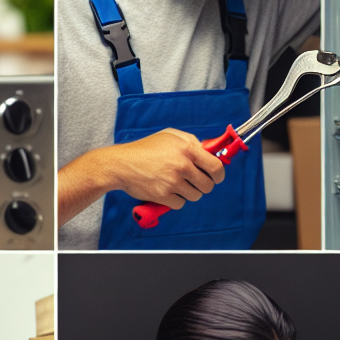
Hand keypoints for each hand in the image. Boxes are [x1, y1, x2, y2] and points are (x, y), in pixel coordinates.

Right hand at [107, 129, 225, 207]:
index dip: (219, 175)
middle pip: (207, 185)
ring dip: (189, 193)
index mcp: (188, 148)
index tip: (216, 178)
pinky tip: (167, 192)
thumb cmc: (145, 148)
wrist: (121, 164)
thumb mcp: (169, 135)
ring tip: (177, 186)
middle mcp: (182, 165)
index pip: (216, 167)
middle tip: (194, 183)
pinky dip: (176, 201)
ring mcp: (173, 181)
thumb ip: (192, 141)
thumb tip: (210, 151)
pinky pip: (180, 204)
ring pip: (195, 196)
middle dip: (203, 186)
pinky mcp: (163, 195)